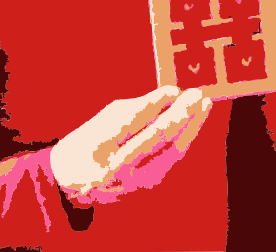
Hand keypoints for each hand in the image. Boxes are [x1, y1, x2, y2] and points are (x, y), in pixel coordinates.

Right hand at [50, 85, 212, 203]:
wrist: (72, 184)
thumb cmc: (87, 143)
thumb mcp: (101, 121)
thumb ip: (136, 109)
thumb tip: (171, 95)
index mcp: (98, 147)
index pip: (133, 122)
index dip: (156, 103)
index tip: (173, 88)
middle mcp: (117, 168)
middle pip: (157, 138)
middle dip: (181, 113)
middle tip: (196, 93)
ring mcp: (134, 182)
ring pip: (171, 151)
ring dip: (191, 125)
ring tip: (203, 104)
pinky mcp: (147, 187)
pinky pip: (171, 159)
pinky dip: (184, 138)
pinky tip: (193, 122)